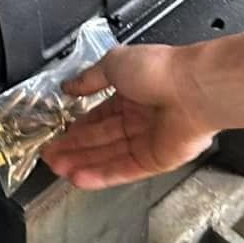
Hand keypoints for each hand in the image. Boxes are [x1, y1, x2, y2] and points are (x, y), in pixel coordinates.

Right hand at [44, 42, 217, 188]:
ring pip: (108, 156)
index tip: (57, 136)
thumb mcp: (114, 63)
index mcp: (131, 93)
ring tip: (58, 169)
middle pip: (100, 139)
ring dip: (82, 164)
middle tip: (50, 157)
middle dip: (74, 148)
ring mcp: (148, 141)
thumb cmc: (159, 70)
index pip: (98, 115)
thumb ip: (88, 79)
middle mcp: (139, 117)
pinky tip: (80, 179)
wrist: (193, 89)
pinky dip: (101, 176)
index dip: (76, 127)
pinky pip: (124, 170)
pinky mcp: (156, 160)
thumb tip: (68, 85)